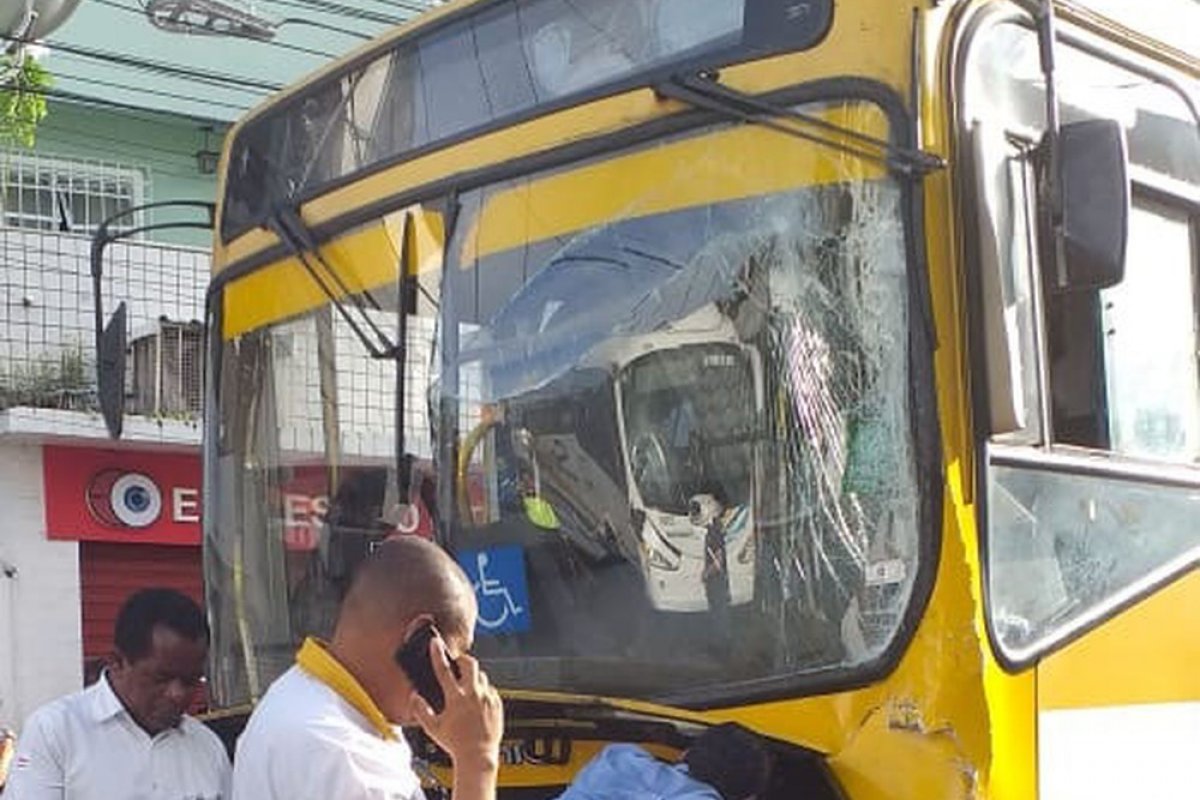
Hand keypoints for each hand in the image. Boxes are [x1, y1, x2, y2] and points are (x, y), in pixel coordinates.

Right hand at [411, 639, 502, 771]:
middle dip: (463, 659)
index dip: (437, 653)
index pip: (444, 670)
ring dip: (473, 677)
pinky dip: (483, 690)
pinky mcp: (497, 704)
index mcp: (456, 699)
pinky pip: (490, 689)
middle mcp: (473, 695)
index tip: (435, 643)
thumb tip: (415, 696)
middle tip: (458, 663)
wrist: (478, 755)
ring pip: (481, 676)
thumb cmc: (456, 743)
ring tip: (466, 687)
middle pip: (470, 664)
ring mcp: (487, 698)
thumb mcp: (433, 728)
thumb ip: (421, 710)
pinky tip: (477, 700)